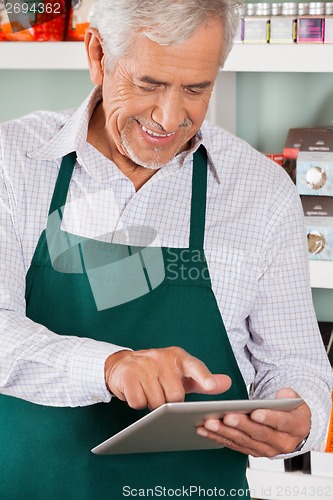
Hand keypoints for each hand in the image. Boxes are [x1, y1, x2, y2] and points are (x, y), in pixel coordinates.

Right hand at [105, 346, 230, 409]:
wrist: (124, 364)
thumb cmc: (158, 372)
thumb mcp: (181, 373)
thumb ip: (203, 379)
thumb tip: (227, 383)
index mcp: (178, 357)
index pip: (194, 366)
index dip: (204, 377)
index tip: (210, 386)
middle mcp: (162, 358)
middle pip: (175, 396)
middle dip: (169, 403)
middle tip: (162, 393)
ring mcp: (144, 365)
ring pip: (156, 402)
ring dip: (152, 403)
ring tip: (149, 391)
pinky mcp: (128, 374)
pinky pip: (138, 402)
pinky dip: (138, 402)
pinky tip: (137, 391)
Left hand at [196, 388, 310, 456]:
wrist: (293, 430)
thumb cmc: (291, 411)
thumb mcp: (295, 400)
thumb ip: (289, 396)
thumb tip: (283, 393)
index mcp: (296, 427)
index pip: (282, 422)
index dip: (268, 417)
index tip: (254, 412)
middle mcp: (282, 443)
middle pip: (259, 433)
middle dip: (240, 425)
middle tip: (225, 416)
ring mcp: (266, 450)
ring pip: (243, 441)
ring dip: (224, 432)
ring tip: (209, 423)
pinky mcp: (252, 452)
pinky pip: (234, 445)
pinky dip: (218, 438)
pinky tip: (205, 431)